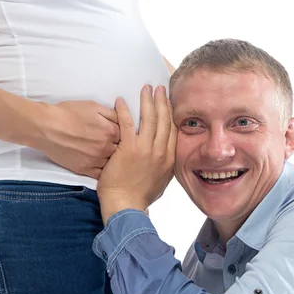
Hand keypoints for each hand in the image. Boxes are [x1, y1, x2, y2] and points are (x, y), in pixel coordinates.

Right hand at [36, 100, 119, 177]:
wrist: (46, 127)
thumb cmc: (68, 113)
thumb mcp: (93, 106)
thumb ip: (111, 113)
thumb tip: (123, 118)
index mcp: (110, 131)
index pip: (126, 134)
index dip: (123, 133)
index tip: (119, 132)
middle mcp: (106, 148)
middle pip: (120, 150)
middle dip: (119, 146)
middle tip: (111, 143)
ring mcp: (95, 160)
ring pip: (111, 163)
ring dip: (110, 159)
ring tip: (103, 153)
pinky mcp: (84, 169)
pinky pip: (99, 174)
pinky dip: (101, 170)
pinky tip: (98, 164)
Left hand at [97, 85, 176, 223]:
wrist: (126, 205)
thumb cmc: (140, 197)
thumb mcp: (161, 182)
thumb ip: (165, 167)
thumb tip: (165, 159)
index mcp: (169, 159)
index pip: (173, 130)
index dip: (171, 113)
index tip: (169, 102)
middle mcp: (160, 151)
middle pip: (164, 120)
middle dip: (162, 101)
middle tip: (159, 88)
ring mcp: (145, 149)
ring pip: (149, 118)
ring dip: (147, 100)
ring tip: (145, 88)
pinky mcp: (128, 148)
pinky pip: (127, 123)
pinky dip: (124, 110)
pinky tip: (121, 100)